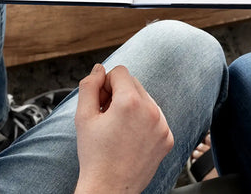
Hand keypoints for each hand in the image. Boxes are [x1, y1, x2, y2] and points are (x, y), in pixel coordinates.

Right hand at [74, 64, 173, 193]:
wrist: (109, 190)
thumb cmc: (94, 156)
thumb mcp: (83, 116)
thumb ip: (89, 86)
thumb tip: (99, 69)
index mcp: (130, 102)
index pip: (120, 71)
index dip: (106, 84)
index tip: (101, 102)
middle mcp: (151, 110)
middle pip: (134, 83)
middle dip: (119, 93)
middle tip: (107, 115)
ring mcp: (162, 125)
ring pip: (145, 99)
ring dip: (132, 106)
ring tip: (118, 128)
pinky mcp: (168, 138)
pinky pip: (155, 116)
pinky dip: (143, 121)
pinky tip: (130, 137)